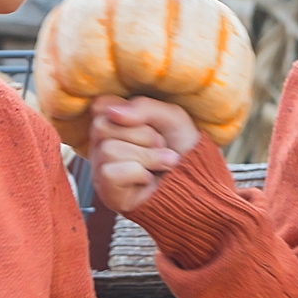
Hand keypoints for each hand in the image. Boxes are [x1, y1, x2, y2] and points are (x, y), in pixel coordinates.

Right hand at [89, 97, 201, 214]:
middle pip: (102, 126)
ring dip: (147, 157)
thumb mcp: (172, 117)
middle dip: (143, 136)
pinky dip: (139, 174)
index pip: (102, 106)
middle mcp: (101, 143)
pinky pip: (110, 173)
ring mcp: (101, 167)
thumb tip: (113, 113)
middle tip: (160, 146)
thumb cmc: (182, 147)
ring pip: (109, 150)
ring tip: (160, 165)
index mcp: (113, 121)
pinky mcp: (106, 191)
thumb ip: (144, 107)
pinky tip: (148, 179)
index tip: (150, 124)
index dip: (130, 113)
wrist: (197, 181)